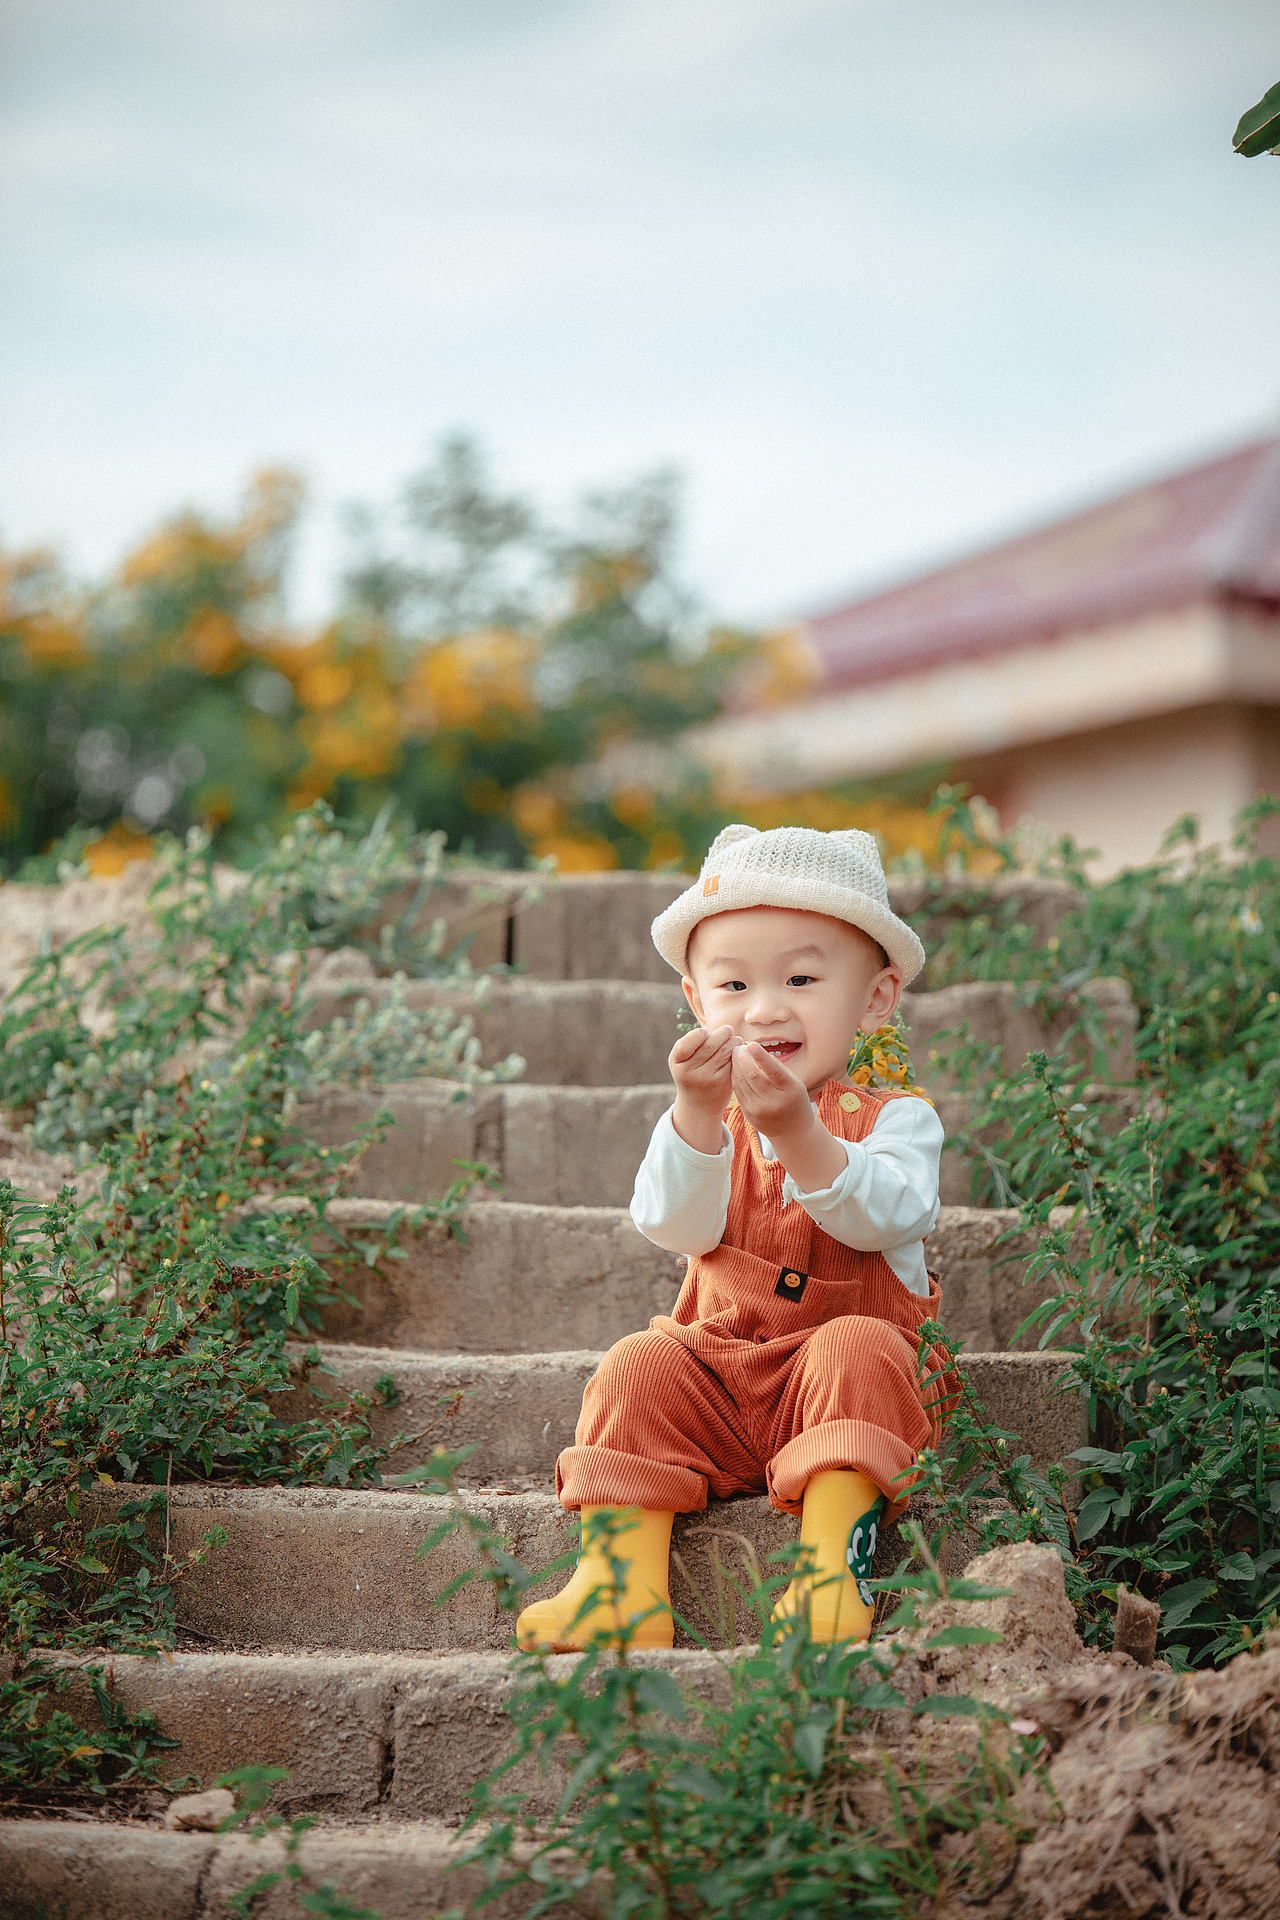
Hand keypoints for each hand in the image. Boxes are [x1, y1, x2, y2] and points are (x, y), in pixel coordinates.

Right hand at [669, 1024, 735, 1153]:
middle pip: (709, 1045)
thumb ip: (691, 1043)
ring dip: (733, 1041)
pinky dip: (737, 1053)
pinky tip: (738, 1051)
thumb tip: (717, 1028)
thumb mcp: (682, 1061)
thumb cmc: (691, 1073)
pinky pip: (732, 1061)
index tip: (705, 1031)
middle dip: (722, 1033)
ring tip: (736, 1038)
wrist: (699, 1104)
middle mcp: (690, 1072)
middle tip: (728, 1029)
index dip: (698, 1034)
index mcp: (677, 1063)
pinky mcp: (723, 1082)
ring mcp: (707, 1078)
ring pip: (724, 1051)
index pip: (685, 1044)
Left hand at [729, 1040, 812, 1143]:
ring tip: (736, 1054)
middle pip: (753, 1075)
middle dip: (743, 1058)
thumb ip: (776, 1067)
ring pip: (742, 1082)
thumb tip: (754, 1051)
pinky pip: (739, 1091)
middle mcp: (775, 1101)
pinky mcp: (749, 1114)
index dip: (761, 1056)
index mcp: (790, 1090)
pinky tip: (735, 1068)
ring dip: (737, 1066)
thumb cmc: (794, 1100)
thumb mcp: (793, 1082)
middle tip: (740, 1047)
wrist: (792, 1131)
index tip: (751, 1044)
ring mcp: (760, 1109)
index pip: (773, 1070)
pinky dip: (735, 1077)